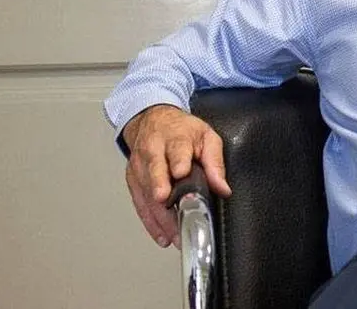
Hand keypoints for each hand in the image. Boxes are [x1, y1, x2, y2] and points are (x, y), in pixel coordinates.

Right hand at [121, 104, 231, 247]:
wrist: (153, 120)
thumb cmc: (182, 130)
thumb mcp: (206, 136)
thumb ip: (215, 161)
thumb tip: (223, 188)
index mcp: (175, 138)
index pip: (176, 148)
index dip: (178, 161)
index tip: (180, 172)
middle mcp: (153, 151)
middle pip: (155, 170)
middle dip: (159, 186)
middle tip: (165, 200)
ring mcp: (140, 167)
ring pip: (146, 191)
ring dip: (160, 214)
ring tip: (175, 234)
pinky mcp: (133, 180)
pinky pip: (140, 203)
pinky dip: (151, 221)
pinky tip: (162, 236)